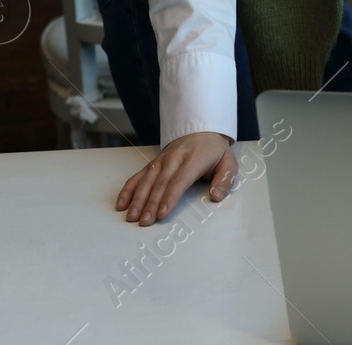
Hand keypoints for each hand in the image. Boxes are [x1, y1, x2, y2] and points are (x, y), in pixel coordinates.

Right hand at [116, 131, 235, 225]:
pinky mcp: (153, 164)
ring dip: (137, 199)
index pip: (180, 180)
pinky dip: (128, 189)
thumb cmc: (214, 151)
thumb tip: (216, 196)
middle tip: (144, 222)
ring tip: (132, 217)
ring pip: (146, 180)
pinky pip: (138, 176)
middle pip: (160, 182)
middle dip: (151, 203)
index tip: (162, 213)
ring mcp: (161, 160)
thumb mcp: (228, 162)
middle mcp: (174, 158)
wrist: (201, 130)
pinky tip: (122, 204)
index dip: (170, 197)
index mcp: (194, 159)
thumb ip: (225, 180)